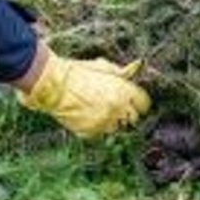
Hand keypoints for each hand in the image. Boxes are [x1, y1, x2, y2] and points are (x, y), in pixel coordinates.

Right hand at [17, 47, 150, 137]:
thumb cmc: (78, 72)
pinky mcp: (91, 133)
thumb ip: (122, 72)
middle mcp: (118, 109)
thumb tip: (137, 66)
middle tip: (116, 106)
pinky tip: (86, 115)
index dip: (139, 102)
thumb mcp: (103, 67)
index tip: (135, 101)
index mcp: (124, 91)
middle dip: (127, 112)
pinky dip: (96, 127)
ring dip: (112, 121)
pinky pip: (100, 133)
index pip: (144, 103)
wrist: (54, 85)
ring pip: (117, 127)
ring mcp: (104, 123)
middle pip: (134, 118)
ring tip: (98, 109)